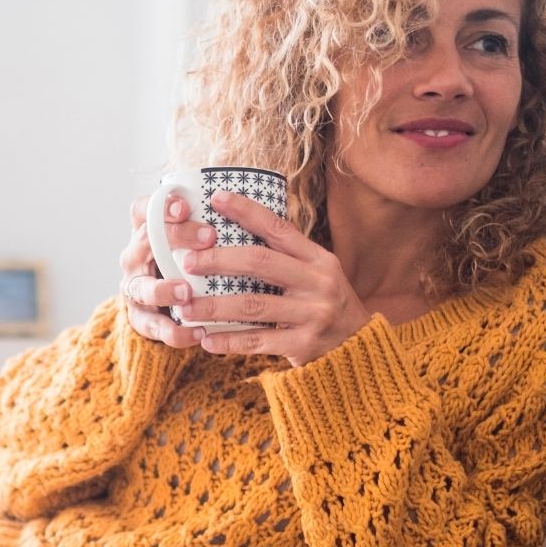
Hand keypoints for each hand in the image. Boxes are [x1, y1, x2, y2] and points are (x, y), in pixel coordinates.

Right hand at [119, 193, 219, 348]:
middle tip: (208, 237)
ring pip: (142, 287)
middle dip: (176, 237)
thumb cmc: (187, 263)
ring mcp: (135, 288)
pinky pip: (153, 326)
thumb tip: (255, 212)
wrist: (163, 305)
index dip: (161, 206)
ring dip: (163, 289)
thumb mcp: (193, 242)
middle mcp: (135, 257)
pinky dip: (174, 332)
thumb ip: (209, 228)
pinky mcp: (140, 319)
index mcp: (146, 232)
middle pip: (145, 241)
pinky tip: (198, 333)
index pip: (144, 210)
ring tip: (185, 292)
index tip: (185, 206)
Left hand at [177, 191, 371, 366]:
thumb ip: (285, 257)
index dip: (246, 211)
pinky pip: (258, 341)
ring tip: (185, 308)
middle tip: (188, 262)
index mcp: (318, 259)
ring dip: (214, 307)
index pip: (278, 228)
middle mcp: (318, 282)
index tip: (216, 198)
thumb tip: (235, 231)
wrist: (360, 348)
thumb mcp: (316, 274)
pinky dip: (229, 340)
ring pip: (252, 305)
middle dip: (218, 260)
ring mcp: (312, 314)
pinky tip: (206, 340)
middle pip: (260, 262)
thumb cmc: (324, 304)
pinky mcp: (304, 344)